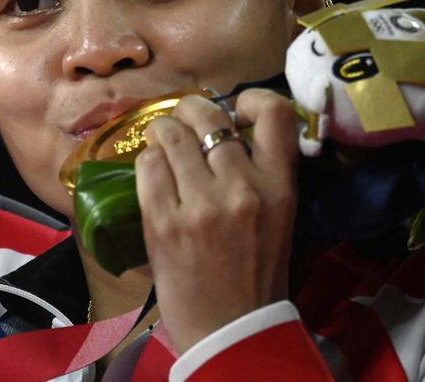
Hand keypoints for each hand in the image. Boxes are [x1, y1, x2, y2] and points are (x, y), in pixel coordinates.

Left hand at [135, 89, 300, 351]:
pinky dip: (147, 163)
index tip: (236, 109)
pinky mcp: (162, 219)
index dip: (251, 99)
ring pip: (171, 134)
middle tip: (183, 123)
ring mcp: (200, 203)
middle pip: (208, 115)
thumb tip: (227, 129)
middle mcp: (242, 188)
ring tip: (163, 147)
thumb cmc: (254, 273)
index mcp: (280, 188)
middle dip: (190, 111)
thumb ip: (259, 173)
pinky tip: (153, 175)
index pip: (275, 114)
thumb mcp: (278, 218)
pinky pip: (147, 164)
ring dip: (162, 134)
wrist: (231, 327)